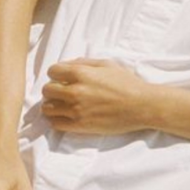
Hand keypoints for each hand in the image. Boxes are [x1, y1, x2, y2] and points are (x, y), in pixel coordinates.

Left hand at [40, 59, 154, 135]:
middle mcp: (75, 91)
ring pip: (48, 109)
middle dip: (52, 90)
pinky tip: (64, 117)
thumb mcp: (106, 64)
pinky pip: (56, 124)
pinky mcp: (81, 126)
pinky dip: (56, 120)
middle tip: (60, 92)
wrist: (142, 106)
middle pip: (47, 90)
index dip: (55, 74)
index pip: (52, 71)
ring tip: (60, 106)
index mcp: (81, 73)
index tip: (61, 78)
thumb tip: (67, 65)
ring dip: (52, 106)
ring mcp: (76, 110)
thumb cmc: (127, 83)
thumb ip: (84, 62)